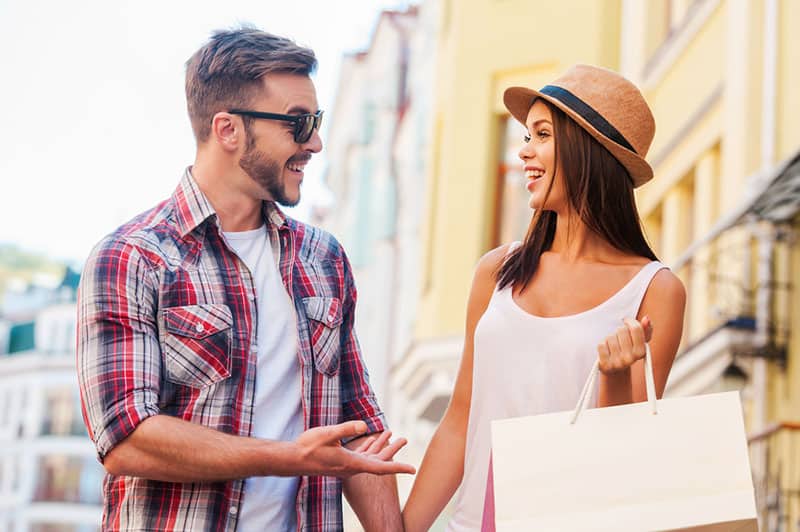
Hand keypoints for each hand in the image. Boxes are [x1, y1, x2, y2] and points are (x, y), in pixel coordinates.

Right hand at [292, 421, 415, 477]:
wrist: (293, 459)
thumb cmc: (308, 447)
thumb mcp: (328, 434)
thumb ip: (346, 429)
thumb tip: (364, 425)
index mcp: (352, 463)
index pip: (381, 467)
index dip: (398, 468)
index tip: (413, 470)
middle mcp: (353, 467)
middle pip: (379, 461)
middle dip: (394, 451)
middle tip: (406, 439)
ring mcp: (347, 465)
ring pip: (371, 457)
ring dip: (383, 446)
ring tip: (394, 434)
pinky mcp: (341, 461)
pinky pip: (361, 455)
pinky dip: (370, 446)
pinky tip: (373, 438)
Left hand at [597, 316, 652, 373]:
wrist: (615, 370)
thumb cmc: (628, 351)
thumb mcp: (639, 342)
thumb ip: (646, 329)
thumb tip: (646, 319)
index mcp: (641, 352)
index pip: (635, 328)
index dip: (630, 321)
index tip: (626, 321)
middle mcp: (630, 358)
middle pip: (622, 330)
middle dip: (620, 331)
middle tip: (620, 337)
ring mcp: (617, 362)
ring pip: (610, 337)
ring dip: (610, 338)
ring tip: (613, 345)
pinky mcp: (605, 364)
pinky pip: (601, 345)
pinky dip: (603, 345)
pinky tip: (607, 350)